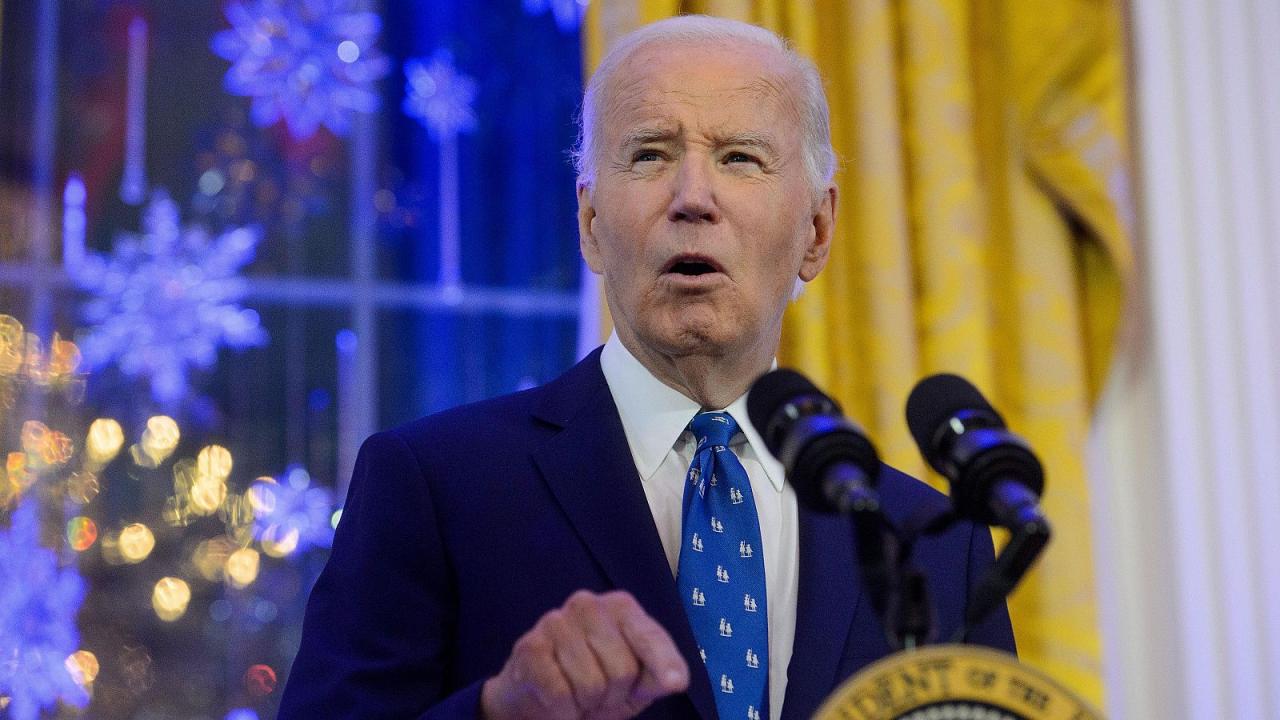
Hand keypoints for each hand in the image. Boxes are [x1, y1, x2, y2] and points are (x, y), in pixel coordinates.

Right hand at [480, 590, 689, 719]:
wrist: (539, 698)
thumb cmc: (596, 683)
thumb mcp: (636, 683)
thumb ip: (657, 676)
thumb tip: (675, 680)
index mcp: (620, 607)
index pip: (650, 637)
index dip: (664, 663)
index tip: (676, 683)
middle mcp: (587, 604)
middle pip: (622, 669)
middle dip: (614, 695)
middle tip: (601, 694)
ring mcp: (555, 622)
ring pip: (591, 684)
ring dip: (586, 704)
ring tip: (579, 695)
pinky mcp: (530, 647)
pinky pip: (560, 693)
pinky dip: (564, 710)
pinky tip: (558, 701)